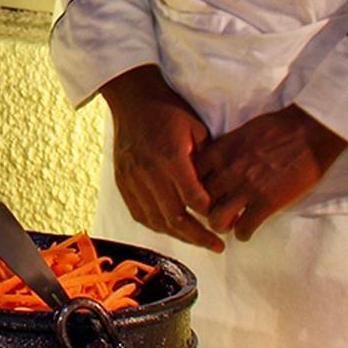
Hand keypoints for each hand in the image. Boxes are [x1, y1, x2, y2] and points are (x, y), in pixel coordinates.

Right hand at [99, 66, 222, 252]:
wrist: (133, 101)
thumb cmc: (170, 112)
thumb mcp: (197, 129)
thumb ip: (208, 161)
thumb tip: (223, 190)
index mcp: (171, 156)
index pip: (194, 198)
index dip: (210, 215)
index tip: (224, 222)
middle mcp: (149, 172)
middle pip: (175, 217)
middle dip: (199, 236)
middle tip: (217, 246)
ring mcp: (132, 179)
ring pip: (156, 220)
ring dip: (179, 236)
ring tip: (198, 242)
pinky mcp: (122, 182)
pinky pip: (139, 214)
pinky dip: (157, 227)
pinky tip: (172, 231)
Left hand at [196, 105, 347, 241]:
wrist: (310, 132)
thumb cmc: (280, 127)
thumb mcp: (243, 131)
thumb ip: (226, 149)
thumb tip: (217, 161)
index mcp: (221, 151)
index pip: (190, 176)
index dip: (194, 188)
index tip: (202, 193)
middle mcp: (228, 171)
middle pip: (200, 201)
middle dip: (206, 210)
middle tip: (216, 212)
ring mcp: (246, 188)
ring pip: (217, 220)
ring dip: (222, 225)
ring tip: (231, 224)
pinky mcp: (266, 203)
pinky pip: (243, 228)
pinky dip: (243, 233)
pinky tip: (248, 230)